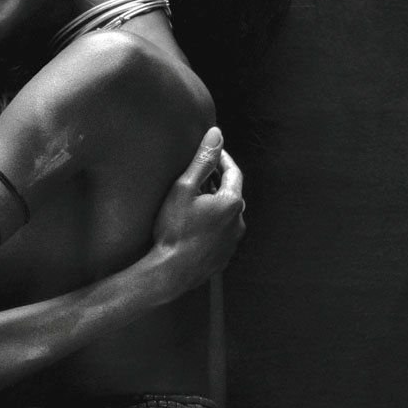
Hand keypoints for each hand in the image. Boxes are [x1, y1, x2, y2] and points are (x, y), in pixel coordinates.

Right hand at [152, 128, 245, 297]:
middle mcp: (238, 222)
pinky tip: (193, 228)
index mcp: (232, 202)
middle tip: (199, 177)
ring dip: (214, 207)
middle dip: (216, 184)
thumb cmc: (174, 231)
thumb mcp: (184, 189)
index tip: (211, 152)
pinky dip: (210, 227)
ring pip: (226, 217)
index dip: (222, 159)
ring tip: (193, 204)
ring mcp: (232, 243)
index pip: (233, 172)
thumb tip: (217, 134)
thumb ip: (202, 160)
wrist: (169, 274)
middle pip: (230, 195)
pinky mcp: (223, 258)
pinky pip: (220, 235)